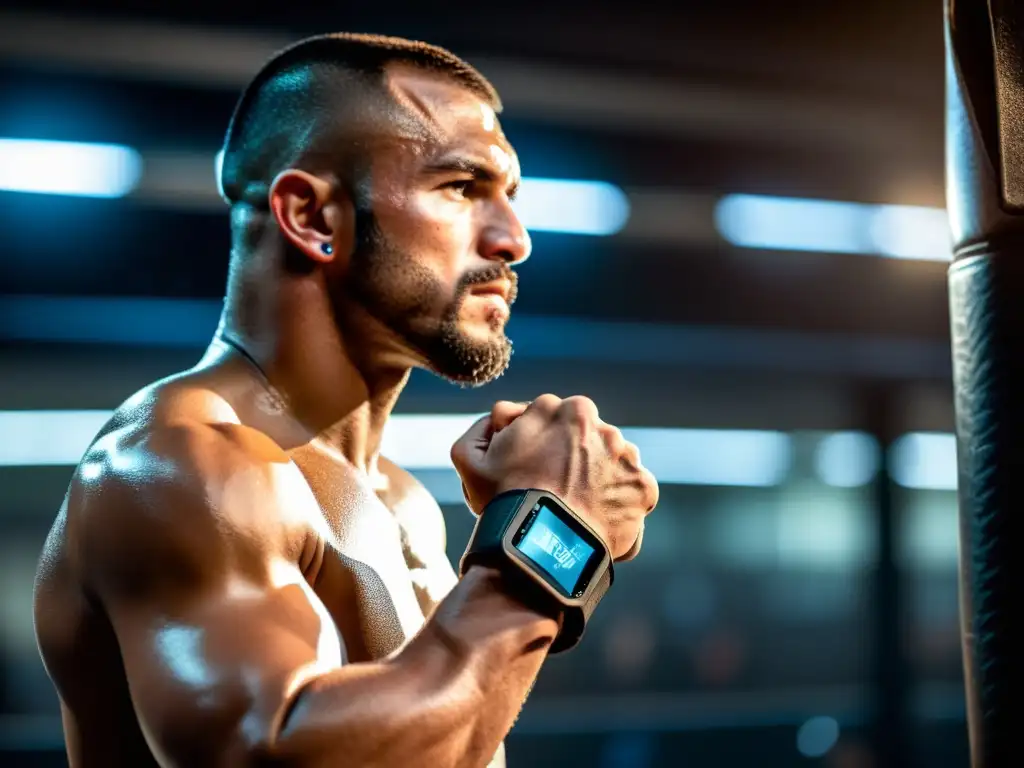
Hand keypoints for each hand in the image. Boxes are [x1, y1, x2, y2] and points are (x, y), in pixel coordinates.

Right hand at [451, 395, 658, 560]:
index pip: (557, 423)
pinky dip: (616, 508)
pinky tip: (592, 522)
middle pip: (587, 444)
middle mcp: (605, 427)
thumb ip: (484, 427)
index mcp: (570, 409)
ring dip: (597, 483)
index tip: (532, 473)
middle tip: (552, 494)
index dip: (541, 448)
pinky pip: (630, 497)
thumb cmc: (504, 500)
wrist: (541, 545)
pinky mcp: (643, 490)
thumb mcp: (471, 457)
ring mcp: (628, 459)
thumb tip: (504, 417)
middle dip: (572, 463)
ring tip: (573, 511)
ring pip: (610, 467)